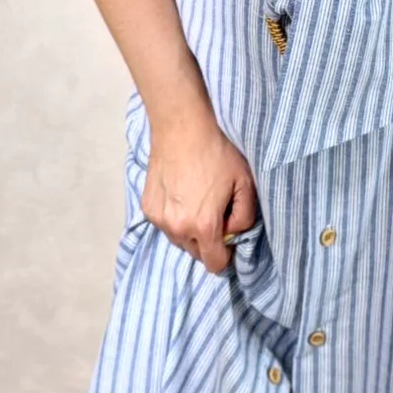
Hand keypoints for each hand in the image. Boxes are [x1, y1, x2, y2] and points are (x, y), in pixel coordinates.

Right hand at [144, 101, 259, 274]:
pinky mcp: (147, 207)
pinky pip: (164, 223)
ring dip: (188, 230)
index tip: (228, 239)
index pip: (214, 264)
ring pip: (178, 239)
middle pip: (195, 253)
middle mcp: (178, 228)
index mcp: (204, 226)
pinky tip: (180, 194)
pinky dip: (173, 216)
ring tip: (196, 202)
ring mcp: (159, 219)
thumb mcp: (245, 184)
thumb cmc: (216, 153)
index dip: (225, 256)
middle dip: (207, 241)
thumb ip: (245, 217)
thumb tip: (234, 231)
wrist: (182, 128)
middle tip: (214, 214)